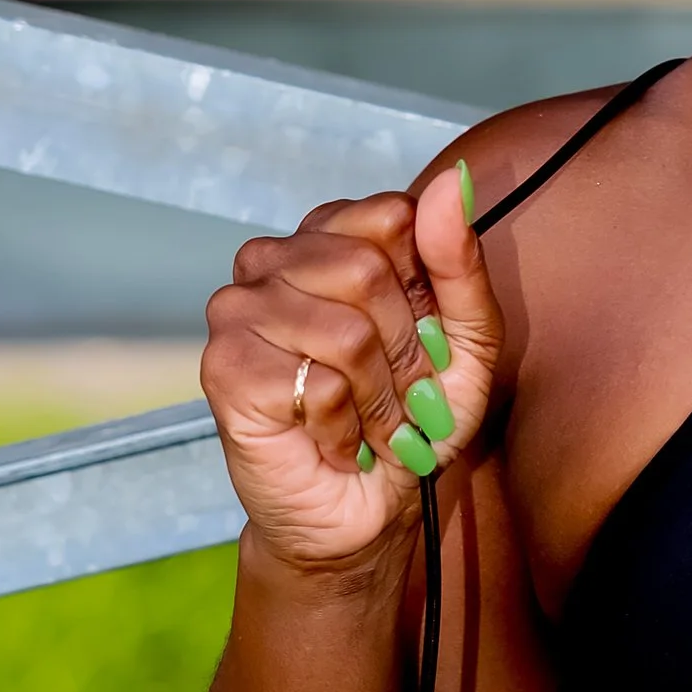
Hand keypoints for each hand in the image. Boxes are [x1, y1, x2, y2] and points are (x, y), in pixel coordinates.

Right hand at [199, 160, 503, 582]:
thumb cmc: (412, 421)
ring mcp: (238, 311)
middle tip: (397, 394)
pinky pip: (319, 384)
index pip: (391, 215)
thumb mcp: (466, 342)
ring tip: (368, 422)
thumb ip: (459, 262)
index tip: (422, 338)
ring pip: (346, 333)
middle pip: (367, 271)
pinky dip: (347, 428)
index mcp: (327, 238)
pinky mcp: (225, 369)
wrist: (366, 510)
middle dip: (404, 351)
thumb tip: (453, 180)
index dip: (423, 289)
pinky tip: (334, 441)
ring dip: (379, 399)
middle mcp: (273, 261)